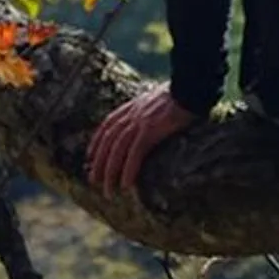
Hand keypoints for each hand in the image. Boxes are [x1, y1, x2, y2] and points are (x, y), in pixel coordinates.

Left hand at [86, 87, 202, 194]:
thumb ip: (147, 110)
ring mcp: (139, 122)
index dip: (96, 142)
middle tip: (94, 181)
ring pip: (117, 151)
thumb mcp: (157, 100)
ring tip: (108, 191)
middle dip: (99, 163)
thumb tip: (150, 120)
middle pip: (108, 142)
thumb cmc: (180, 94)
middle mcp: (131, 115)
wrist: (189, 87)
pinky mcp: (150, 130)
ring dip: (110, 173)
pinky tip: (126, 184)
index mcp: (131, 107)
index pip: (106, 125)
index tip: (90, 156)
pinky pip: (135, 153)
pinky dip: (128, 169)